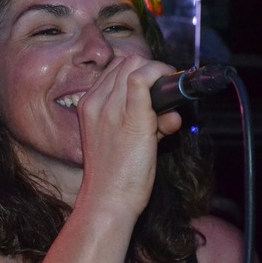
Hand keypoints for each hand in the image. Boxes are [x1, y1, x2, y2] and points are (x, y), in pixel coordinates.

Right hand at [76, 56, 181, 213]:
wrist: (108, 201)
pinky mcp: (131, 118)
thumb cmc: (115, 176)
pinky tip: (174, 97)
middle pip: (127, 61)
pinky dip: (161, 78)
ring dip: (159, 76)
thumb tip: (170, 115)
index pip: (115, 69)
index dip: (139, 73)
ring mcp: (111, 109)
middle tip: (165, 94)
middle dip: (152, 71)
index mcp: (88, 106)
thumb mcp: (120, 142)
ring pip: (136, 64)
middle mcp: (96, 103)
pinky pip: (143, 79)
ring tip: (166, 105)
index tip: (153, 88)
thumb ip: (144, 122)